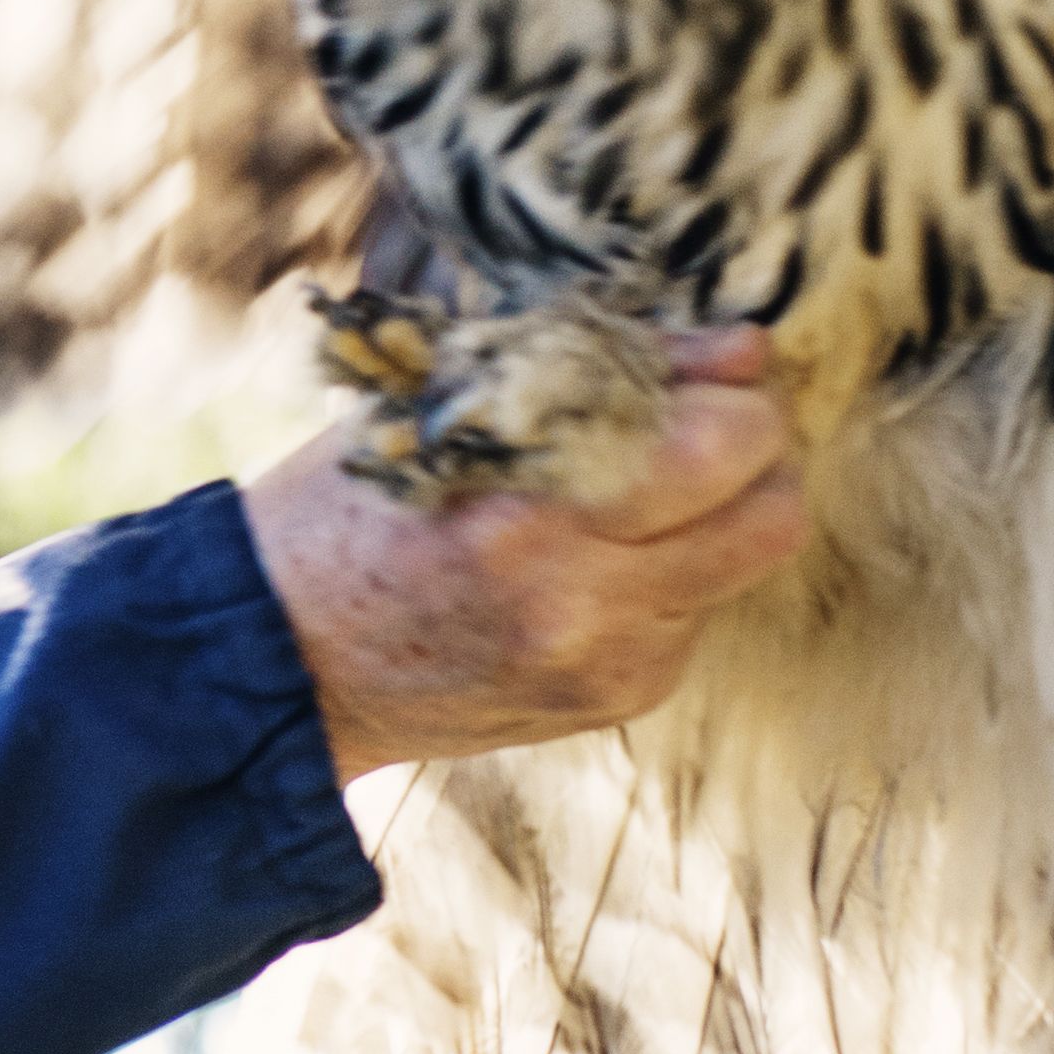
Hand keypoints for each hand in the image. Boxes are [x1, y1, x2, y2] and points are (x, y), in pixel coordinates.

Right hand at [239, 331, 806, 785]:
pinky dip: (667, 578)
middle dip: (756, 456)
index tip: (704, 380)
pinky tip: (591, 565)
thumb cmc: (349, 510)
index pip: (725, 442)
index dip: (731, 394)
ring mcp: (606, 664)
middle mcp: (584, 601)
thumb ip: (601, 370)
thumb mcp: (444, 405)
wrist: (280, 663)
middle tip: (704, 432)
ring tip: (636, 498)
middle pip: (773, 514)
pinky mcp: (614, 702)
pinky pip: (692, 618)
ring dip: (716, 518)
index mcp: (533, 512)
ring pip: (747, 566)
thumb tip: (741, 351)